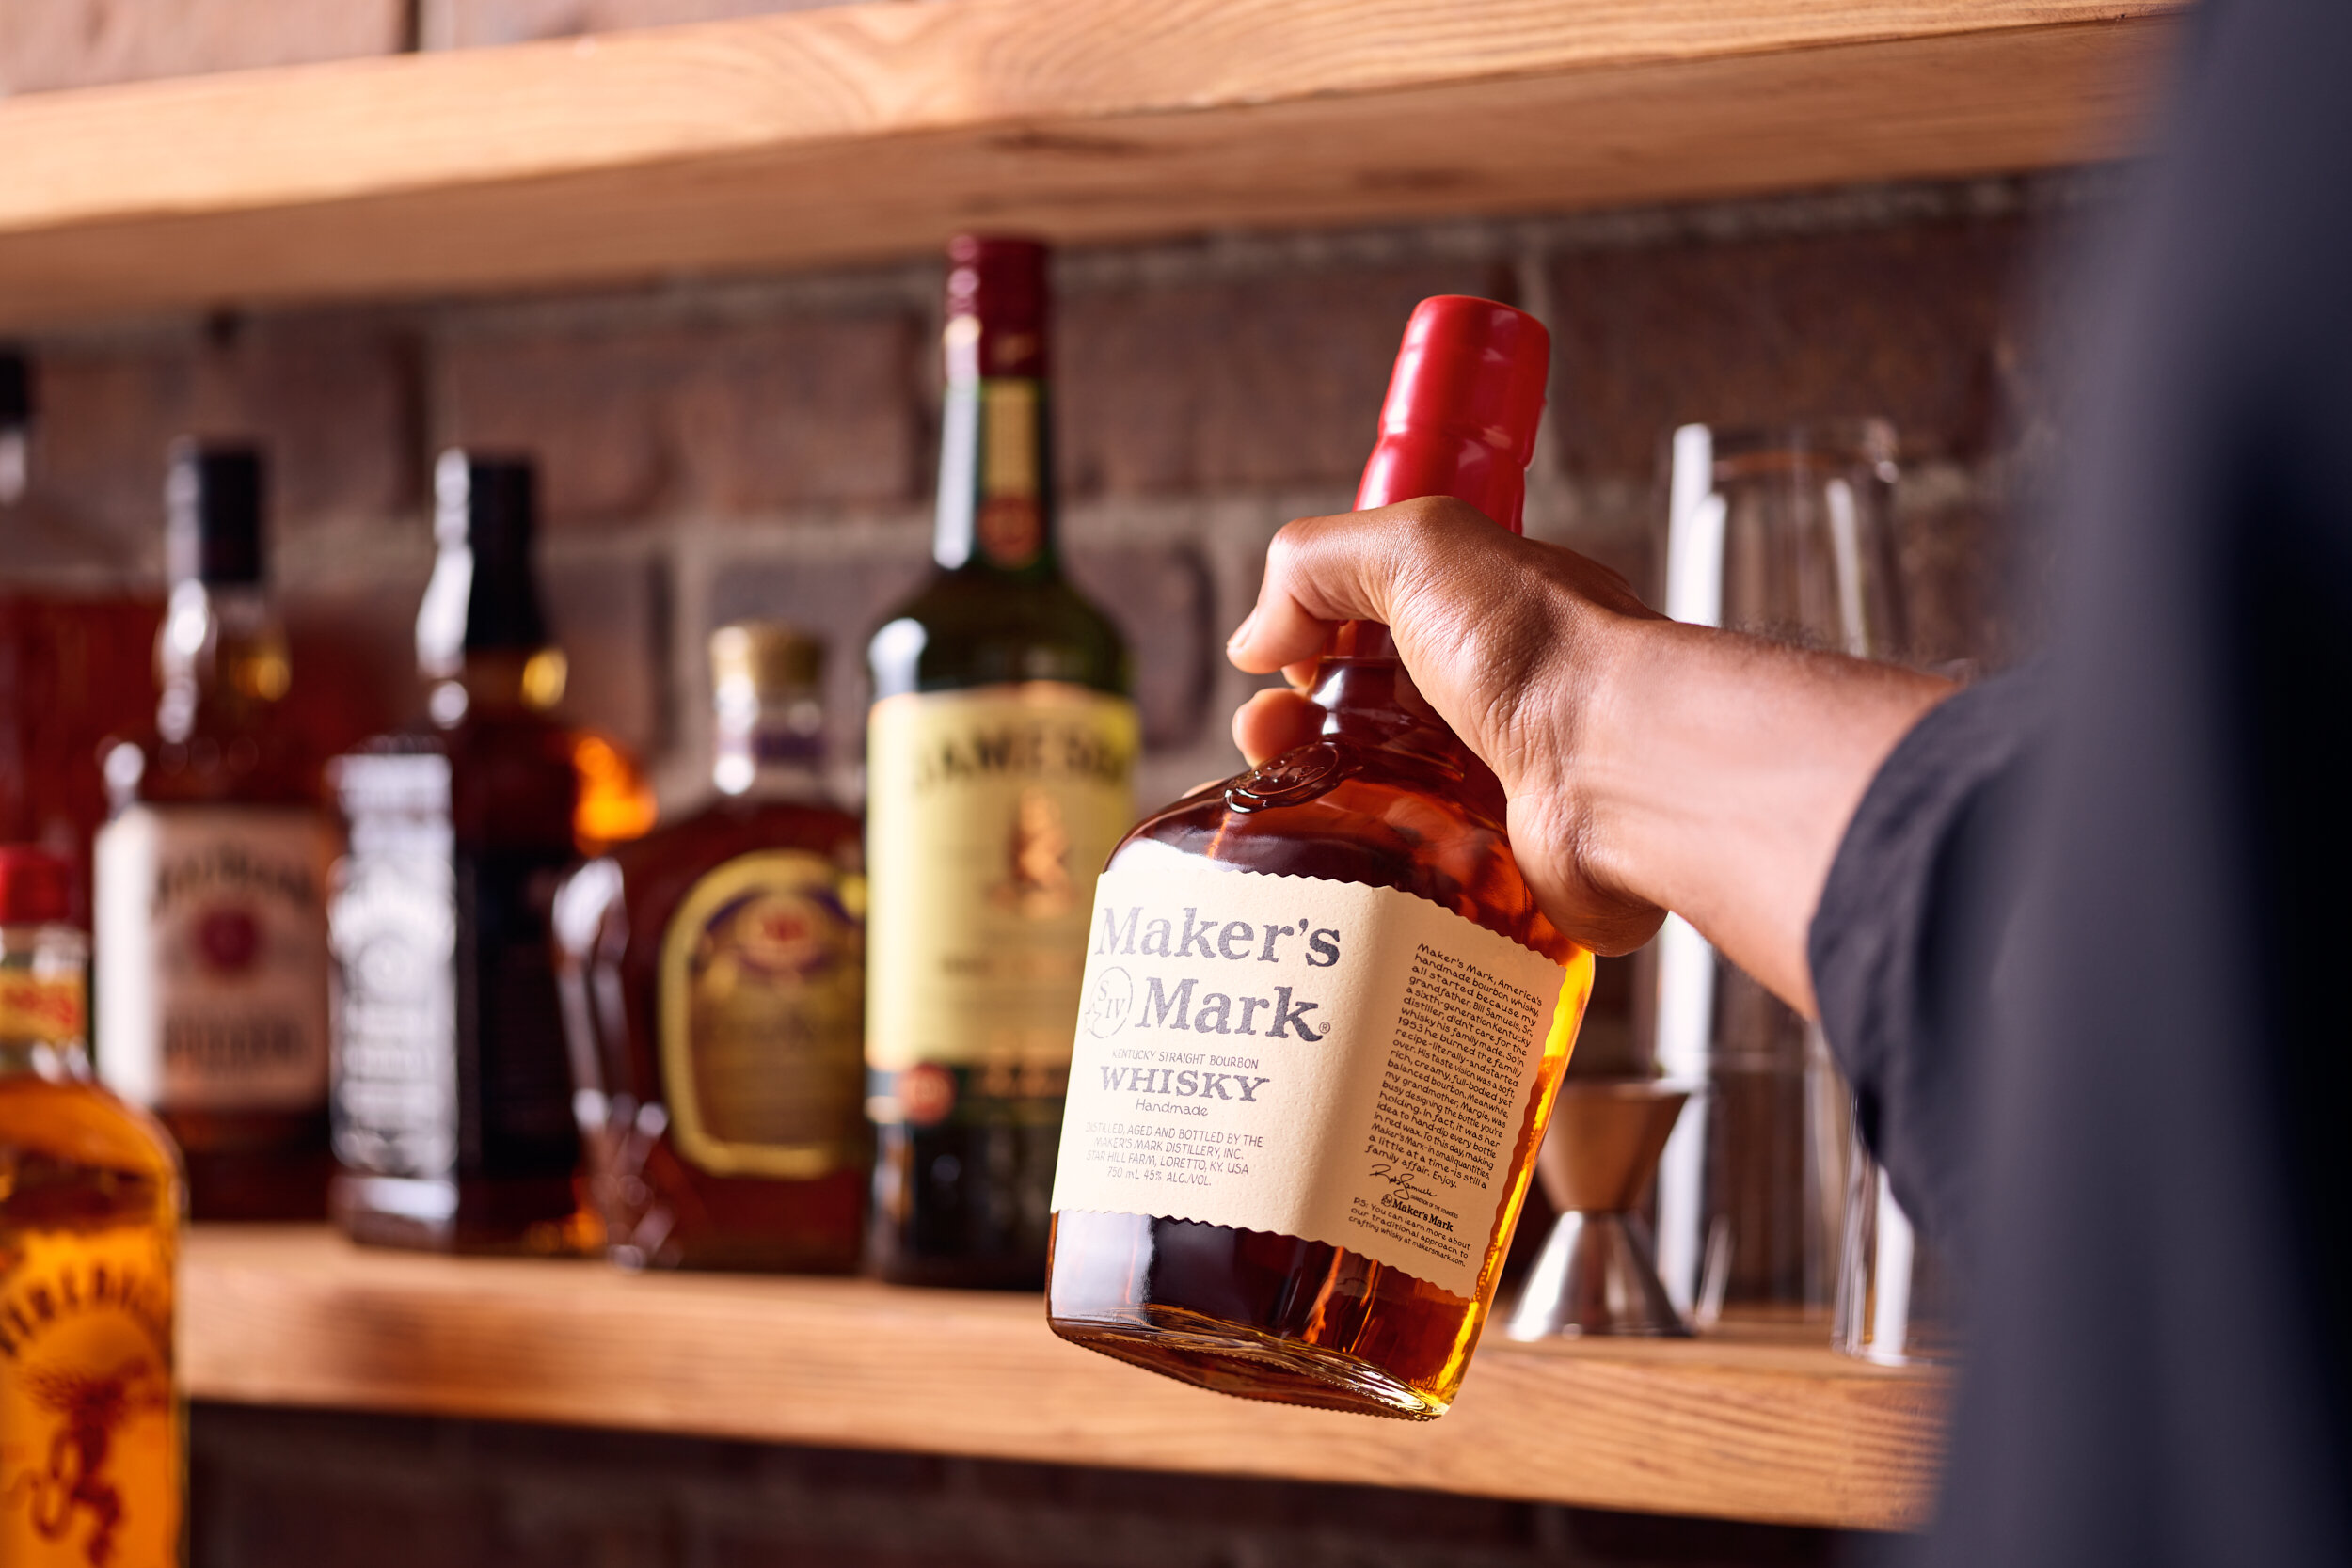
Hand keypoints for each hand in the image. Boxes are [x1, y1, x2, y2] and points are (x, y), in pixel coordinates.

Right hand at [1223, 497, 1953, 1011]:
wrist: (1621, 774)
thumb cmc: (1547, 654)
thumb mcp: (1419, 548)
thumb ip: (1317, 562)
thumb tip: (1257, 638)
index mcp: (1485, 612)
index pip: (1381, 617)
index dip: (1316, 635)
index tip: (1278, 662)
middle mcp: (1495, 693)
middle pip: (1366, 710)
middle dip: (1295, 722)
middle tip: (1264, 739)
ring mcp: (1498, 781)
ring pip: (1381, 793)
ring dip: (1319, 795)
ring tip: (1282, 799)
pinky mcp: (1500, 862)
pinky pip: (1413, 866)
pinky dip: (1365, 862)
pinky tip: (1336, 857)